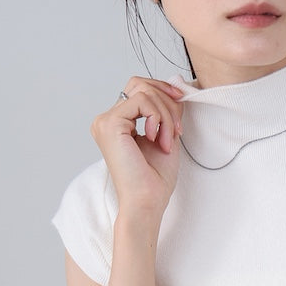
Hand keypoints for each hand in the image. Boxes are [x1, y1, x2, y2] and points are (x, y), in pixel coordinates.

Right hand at [90, 77, 185, 228]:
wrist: (147, 201)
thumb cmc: (155, 179)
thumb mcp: (165, 134)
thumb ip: (166, 110)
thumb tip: (175, 84)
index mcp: (118, 123)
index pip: (139, 89)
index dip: (163, 92)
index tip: (180, 109)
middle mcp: (107, 120)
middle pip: (139, 84)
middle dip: (166, 101)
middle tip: (176, 130)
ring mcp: (105, 121)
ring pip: (143, 91)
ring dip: (165, 113)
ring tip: (167, 140)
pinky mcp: (109, 123)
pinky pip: (141, 100)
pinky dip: (158, 116)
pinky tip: (156, 138)